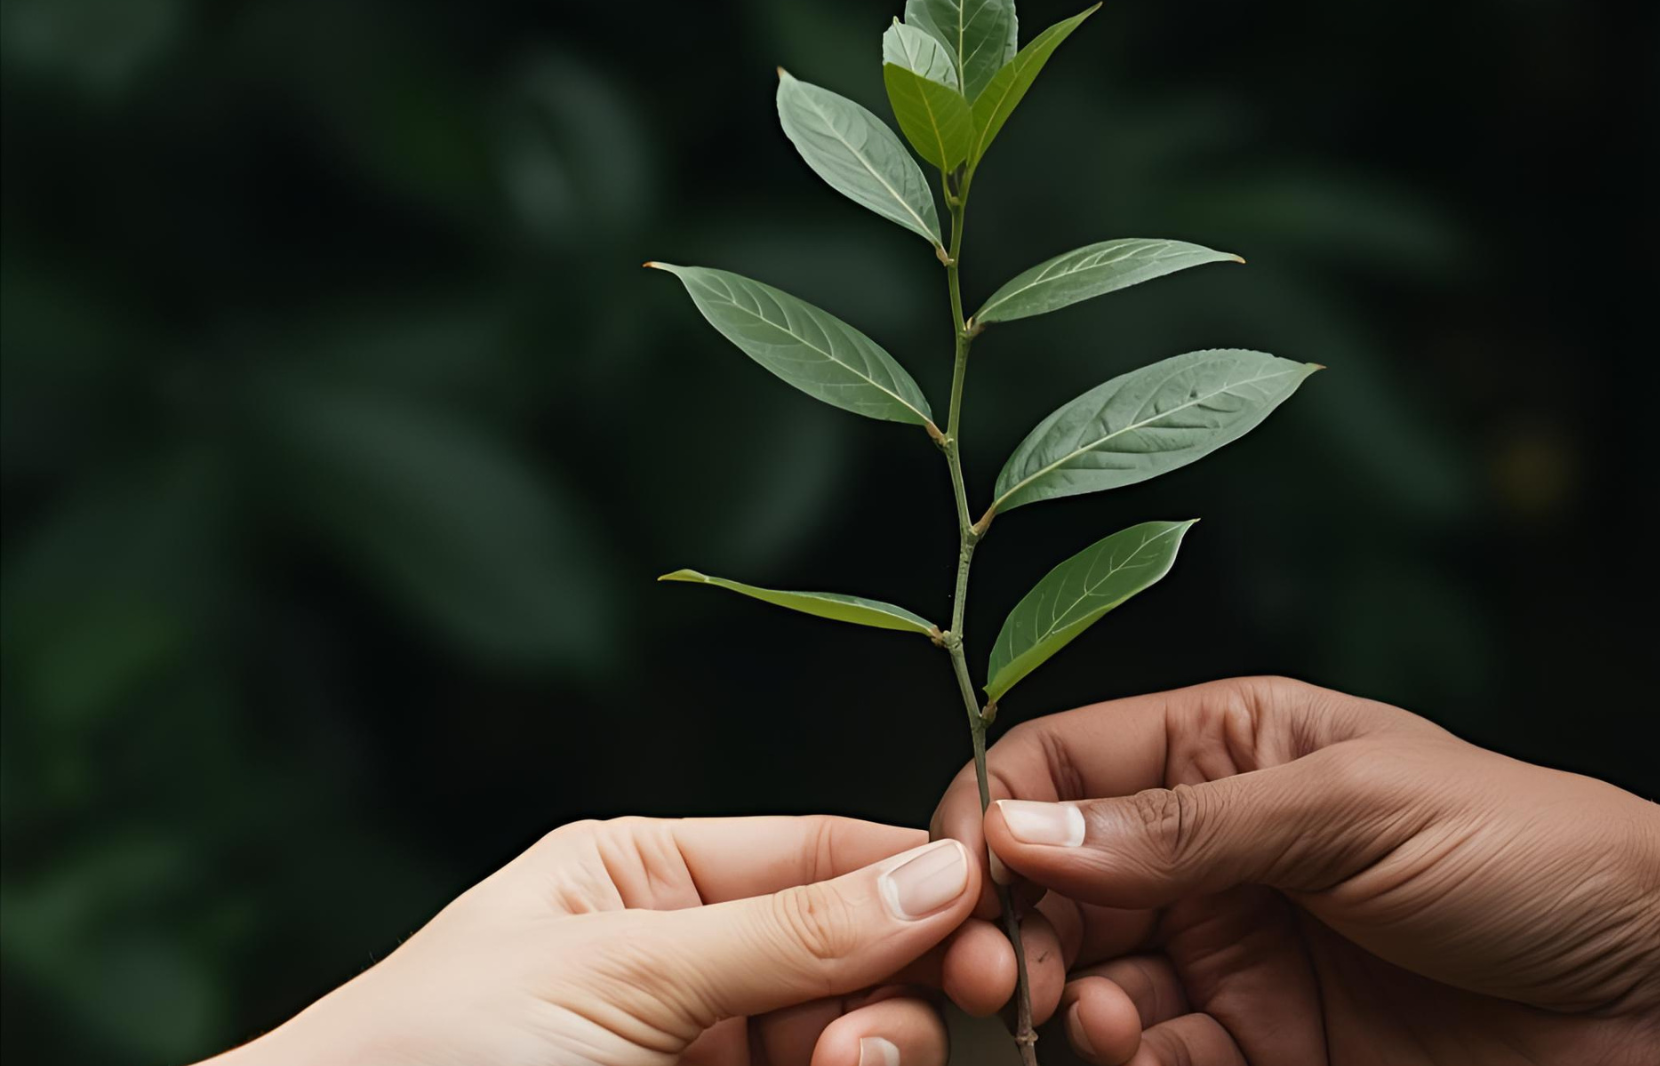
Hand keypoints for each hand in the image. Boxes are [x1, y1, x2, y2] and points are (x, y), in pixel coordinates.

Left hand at [204, 816, 981, 1065]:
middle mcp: (692, 960)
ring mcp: (706, 1051)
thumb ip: (785, 931)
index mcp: (649, 875)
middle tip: (939, 1007)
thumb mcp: (615, 971)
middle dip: (903, 979)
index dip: (916, 880)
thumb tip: (937, 872)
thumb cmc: (428, 1054)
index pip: (820, 853)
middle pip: (858, 951)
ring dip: (882, 1045)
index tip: (993, 919)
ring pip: (853, 1034)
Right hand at [933, 677, 1659, 1065]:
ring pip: (1090, 979)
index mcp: (1225, 749)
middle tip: (1005, 982)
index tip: (962, 881)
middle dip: (1014, 931)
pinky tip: (1154, 1057)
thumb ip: (1183, 827)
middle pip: (1054, 884)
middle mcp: (1210, 849)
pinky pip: (1158, 1056)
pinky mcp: (1263, 1046)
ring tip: (1099, 1022)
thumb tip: (1019, 832)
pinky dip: (1135, 1064)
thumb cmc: (1528, 852)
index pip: (1061, 765)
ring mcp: (1233, 952)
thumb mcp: (1350, 808)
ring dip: (1070, 1005)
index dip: (996, 814)